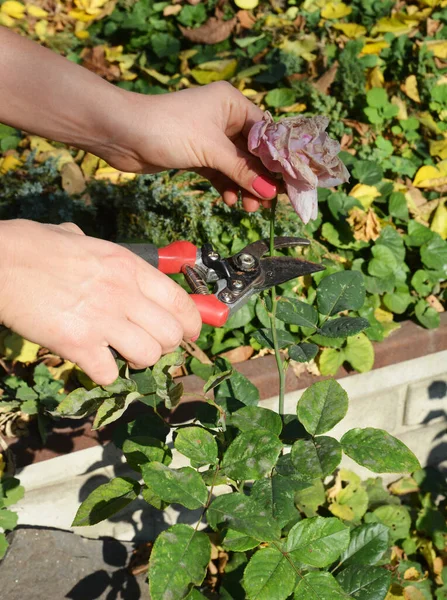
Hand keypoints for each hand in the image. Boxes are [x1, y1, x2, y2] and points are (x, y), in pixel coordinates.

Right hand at [0, 220, 200, 384]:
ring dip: (138, 360)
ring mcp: (102, 320)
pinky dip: (104, 374)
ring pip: (148, 356)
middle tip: (151, 344)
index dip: (193, 323)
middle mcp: (123, 293)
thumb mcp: (79, 239)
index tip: (191, 332)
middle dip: (166, 345)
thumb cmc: (32, 246)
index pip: (180, 302)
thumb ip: (99, 252)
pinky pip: (109, 374)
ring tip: (122, 353)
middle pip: (171, 334)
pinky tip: (92, 362)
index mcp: (128, 266)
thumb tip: (91, 246)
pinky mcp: (77, 344)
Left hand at [99, 82, 277, 211]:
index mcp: (232, 103)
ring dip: (243, 186)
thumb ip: (242, 172)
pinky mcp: (196, 154)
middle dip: (259, 177)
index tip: (288, 182)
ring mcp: (209, 137)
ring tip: (249, 207)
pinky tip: (229, 200)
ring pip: (235, 165)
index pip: (265, 132)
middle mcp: (223, 117)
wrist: (123, 135)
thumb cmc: (169, 130)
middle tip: (269, 201)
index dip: (277, 158)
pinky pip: (219, 172)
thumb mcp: (212, 151)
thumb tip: (271, 193)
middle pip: (252, 152)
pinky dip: (225, 185)